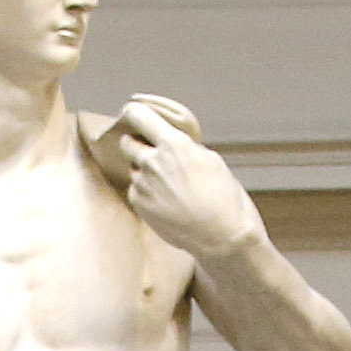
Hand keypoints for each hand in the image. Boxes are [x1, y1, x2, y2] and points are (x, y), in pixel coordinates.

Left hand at [104, 98, 261, 263]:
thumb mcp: (210, 159)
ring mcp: (143, 185)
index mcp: (173, 144)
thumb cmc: (224, 198)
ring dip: (145, 172)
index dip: (135, 114)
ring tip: (169, 186)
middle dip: (137, 144)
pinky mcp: (139, 205)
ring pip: (133, 168)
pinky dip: (146, 192)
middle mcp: (152, 162)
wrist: (222, 236)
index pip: (137, 115)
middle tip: (154, 153)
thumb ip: (183, 147)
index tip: (136, 116)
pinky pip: (135, 190)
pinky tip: (166, 201)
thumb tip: (168, 142)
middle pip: (126, 142)